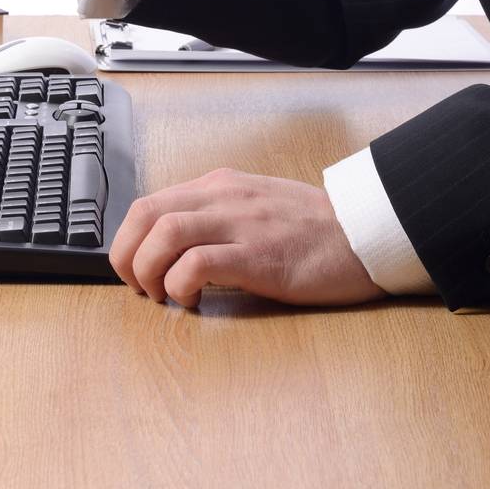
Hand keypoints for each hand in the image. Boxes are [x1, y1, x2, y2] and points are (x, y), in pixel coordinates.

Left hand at [109, 167, 385, 308]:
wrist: (363, 232)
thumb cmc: (313, 229)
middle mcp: (223, 197)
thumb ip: (218, 217)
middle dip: (126, 255)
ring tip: (160, 297)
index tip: (132, 269)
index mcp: (220, 186)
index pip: (150, 203)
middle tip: (136, 288)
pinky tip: (192, 302)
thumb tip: (175, 249)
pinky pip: (197, 264)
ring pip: (163, 234)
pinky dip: (179, 285)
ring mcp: (240, 223)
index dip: (128, 239)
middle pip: (146, 214)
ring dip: (148, 271)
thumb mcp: (255, 206)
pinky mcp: (256, 256)